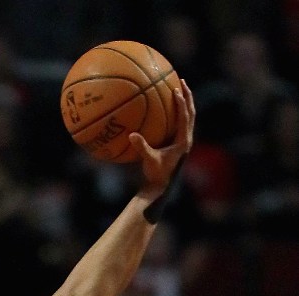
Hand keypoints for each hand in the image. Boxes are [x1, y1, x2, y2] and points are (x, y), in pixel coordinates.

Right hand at [130, 80, 194, 198]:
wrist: (162, 186)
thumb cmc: (156, 174)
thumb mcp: (148, 160)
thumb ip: (141, 147)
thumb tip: (131, 135)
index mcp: (183, 140)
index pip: (184, 117)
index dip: (181, 103)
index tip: (176, 90)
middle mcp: (186, 139)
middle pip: (191, 113)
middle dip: (187, 97)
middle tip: (182, 82)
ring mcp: (184, 141)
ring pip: (188, 117)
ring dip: (184, 103)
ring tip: (178, 90)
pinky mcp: (178, 144)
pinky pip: (179, 123)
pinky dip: (176, 113)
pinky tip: (166, 109)